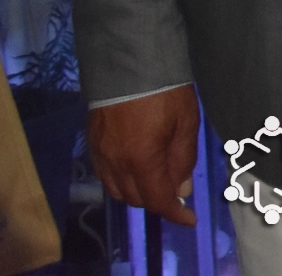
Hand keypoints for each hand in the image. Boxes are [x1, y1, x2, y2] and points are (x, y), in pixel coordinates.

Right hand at [89, 87, 199, 226]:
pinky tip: (136, 169)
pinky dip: (121, 180)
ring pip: (117, 190)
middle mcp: (115, 163)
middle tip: (177, 190)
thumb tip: (181, 190)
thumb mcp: (186, 123)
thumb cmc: (165, 90)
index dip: (174, 213)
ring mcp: (99, 154)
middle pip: (135, 199)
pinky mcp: (92, 143)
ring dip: (138, 192)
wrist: (128, 61)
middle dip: (158, 200)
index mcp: (141, 159)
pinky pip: (105, 175)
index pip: (156, 200)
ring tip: (158, 179)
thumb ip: (183, 159)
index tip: (189, 219)